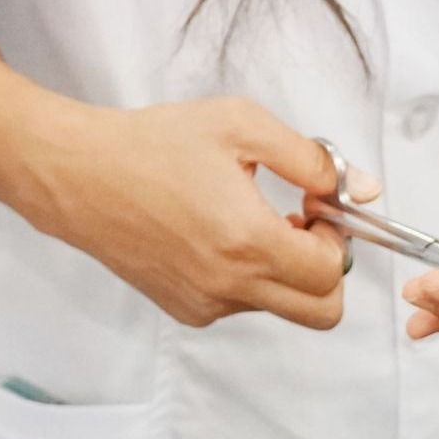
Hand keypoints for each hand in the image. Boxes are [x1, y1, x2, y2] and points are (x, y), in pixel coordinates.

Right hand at [14, 97, 348, 329]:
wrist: (79, 175)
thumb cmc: (152, 144)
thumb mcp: (241, 125)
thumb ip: (311, 159)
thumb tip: (359, 189)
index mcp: (247, 241)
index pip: (331, 272)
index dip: (336, 237)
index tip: (313, 205)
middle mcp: (228, 286)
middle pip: (320, 312)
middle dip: (324, 270)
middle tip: (299, 224)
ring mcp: (204, 304)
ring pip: (280, 306)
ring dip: (283, 271)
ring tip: (246, 217)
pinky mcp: (184, 310)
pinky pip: (241, 305)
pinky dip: (247, 277)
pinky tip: (215, 233)